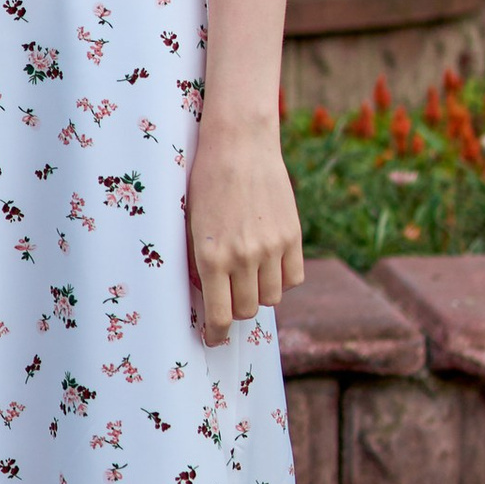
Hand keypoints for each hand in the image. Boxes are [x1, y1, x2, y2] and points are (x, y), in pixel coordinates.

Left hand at [185, 113, 302, 335]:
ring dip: (260, 294)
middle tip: (228, 300)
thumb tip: (207, 295)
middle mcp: (244, 257)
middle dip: (235, 310)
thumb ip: (200, 262)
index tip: (212, 339)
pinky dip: (282, 279)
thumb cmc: (205, 181)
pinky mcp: (292, 236)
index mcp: (212, 256)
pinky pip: (294, 278)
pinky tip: (269, 266)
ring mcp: (272, 247)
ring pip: (272, 298)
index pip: (219, 316)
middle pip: (247, 310)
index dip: (215, 334)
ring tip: (248, 278)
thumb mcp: (191, 224)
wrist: (239, 144)